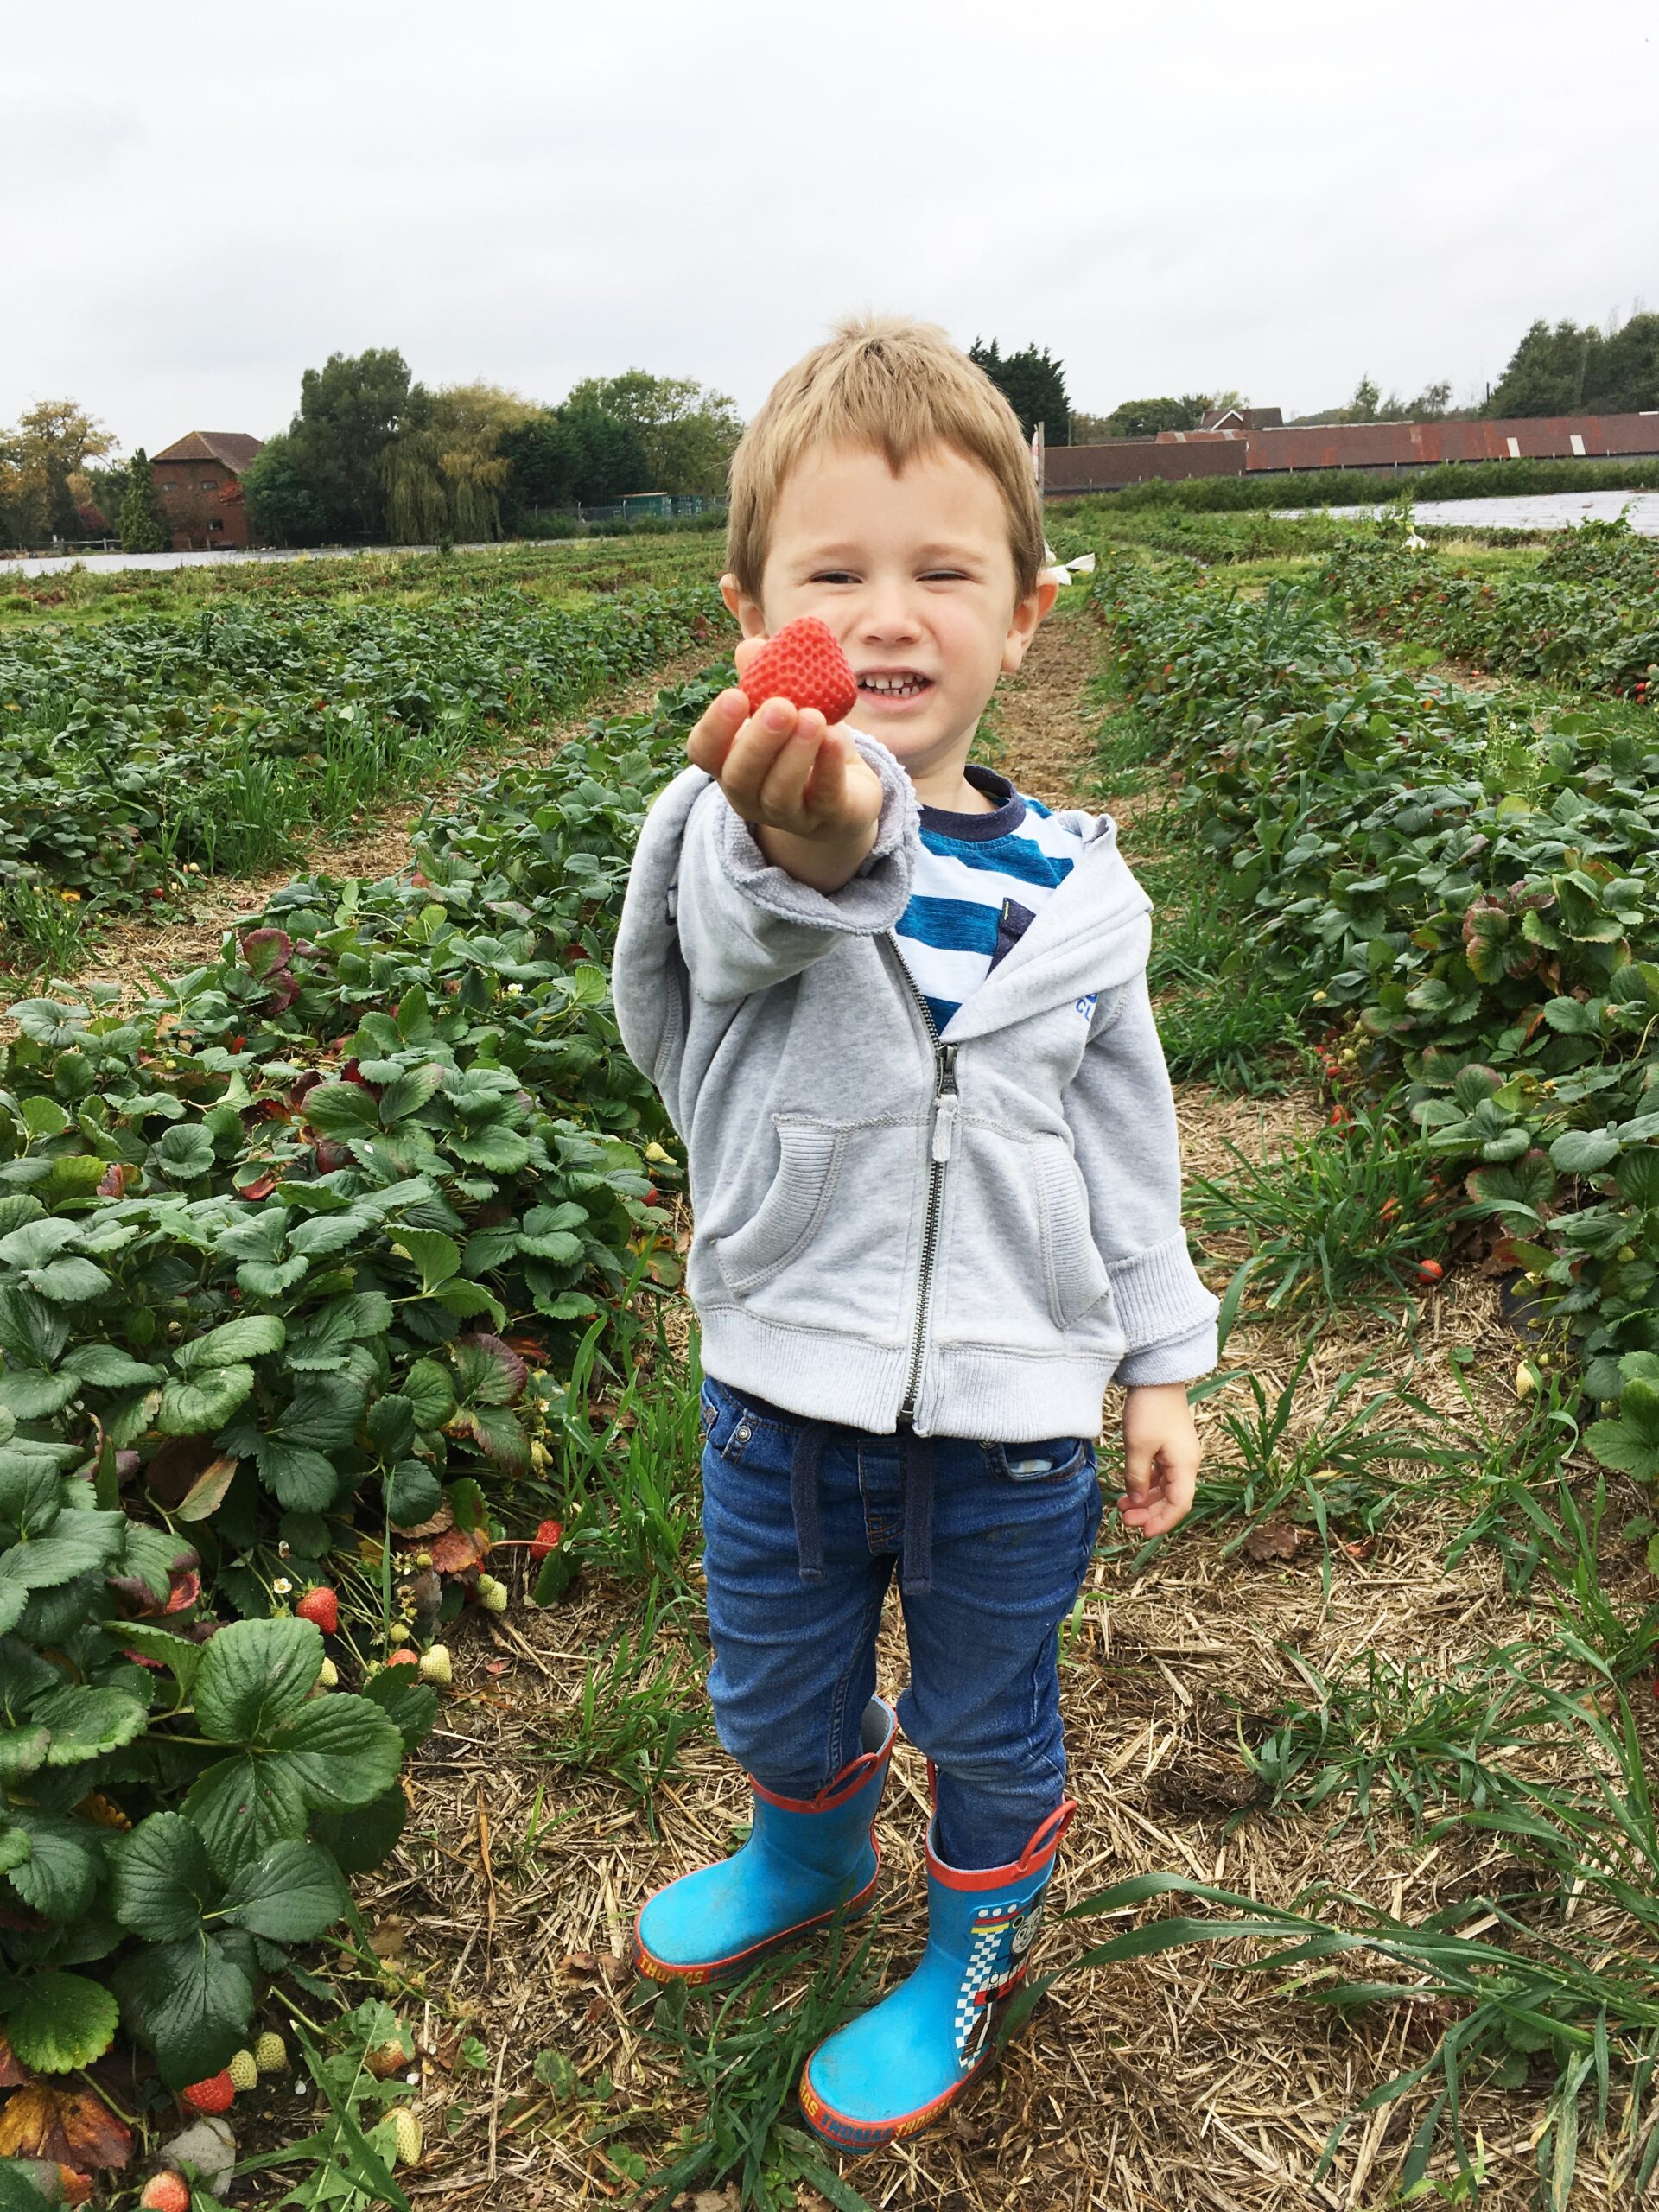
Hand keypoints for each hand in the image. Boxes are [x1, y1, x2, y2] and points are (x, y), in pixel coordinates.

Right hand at [686, 637, 882, 864]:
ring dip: (794, 754)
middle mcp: (749, 794)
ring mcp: (787, 814)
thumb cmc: (803, 744)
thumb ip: (765, 679)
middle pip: (740, 776)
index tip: (735, 695)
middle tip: (780, 706)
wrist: (848, 790)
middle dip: (757, 741)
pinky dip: (828, 768)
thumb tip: (751, 646)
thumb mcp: (785, 707)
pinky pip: (824, 797)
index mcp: (729, 762)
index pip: (703, 751)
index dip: (714, 727)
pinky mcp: (828, 819)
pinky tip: (834, 738)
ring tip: (813, 718)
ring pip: (780, 792)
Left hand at [1115, 1382, 1200, 1536]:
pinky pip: (1162, 1474)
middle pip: (1173, 1499)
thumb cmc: (1149, 1409)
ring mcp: (1179, 1454)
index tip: (1141, 1532)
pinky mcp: (1170, 1446)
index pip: (1179, 1505)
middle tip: (1125, 1520)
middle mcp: (1187, 1463)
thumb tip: (1136, 1500)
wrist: (1157, 1376)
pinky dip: (1147, 1485)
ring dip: (1146, 1500)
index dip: (1162, 1522)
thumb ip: (1136, 1476)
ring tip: (1123, 1507)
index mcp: (1185, 1465)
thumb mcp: (1137, 1446)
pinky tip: (1130, 1489)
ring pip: (1166, 1488)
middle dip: (1150, 1514)